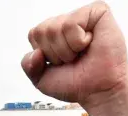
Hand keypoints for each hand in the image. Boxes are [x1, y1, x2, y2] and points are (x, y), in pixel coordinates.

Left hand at [22, 1, 127, 115]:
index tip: (61, 63)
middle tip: (72, 59)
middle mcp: (66, 22)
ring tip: (81, 53)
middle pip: (42, 30)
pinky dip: (77, 41)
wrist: (99, 92)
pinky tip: (89, 44)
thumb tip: (36, 52)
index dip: (45, 54)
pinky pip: (71, 23)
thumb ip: (28, 65)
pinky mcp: (97, 11)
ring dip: (67, 50)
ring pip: (55, 27)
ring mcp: (81, 16)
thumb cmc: (76, 83)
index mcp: (53, 34)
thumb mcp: (42, 79)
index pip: (34, 34)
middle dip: (55, 53)